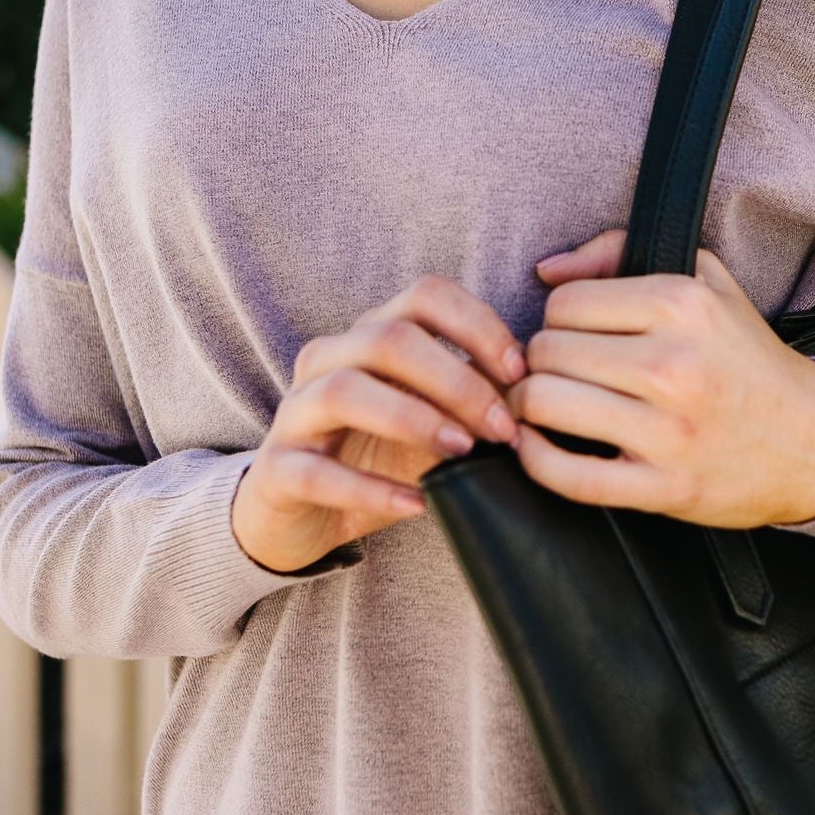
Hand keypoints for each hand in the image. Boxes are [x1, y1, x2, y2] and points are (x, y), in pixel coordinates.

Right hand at [233, 277, 524, 575]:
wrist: (301, 518)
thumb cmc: (378, 459)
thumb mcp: (432, 424)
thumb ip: (474, 401)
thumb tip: (539, 393)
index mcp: (368, 337)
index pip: (425, 296)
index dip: (477, 325)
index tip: (520, 372)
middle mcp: (327, 361)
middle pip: (389, 340)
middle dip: (456, 382)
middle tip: (502, 429)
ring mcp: (295, 413)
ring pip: (345, 391)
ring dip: (413, 420)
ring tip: (460, 453)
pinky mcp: (275, 470)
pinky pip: (317, 472)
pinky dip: (370, 489)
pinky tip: (416, 504)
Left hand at [517, 229, 814, 527]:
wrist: (814, 442)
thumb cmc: (747, 359)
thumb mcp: (705, 282)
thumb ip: (620, 253)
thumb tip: (548, 270)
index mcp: (683, 305)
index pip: (564, 302)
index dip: (559, 319)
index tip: (576, 336)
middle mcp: (674, 364)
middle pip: (547, 351)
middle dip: (541, 362)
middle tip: (561, 373)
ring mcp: (668, 431)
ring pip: (545, 403)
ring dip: (531, 406)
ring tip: (547, 406)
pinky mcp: (664, 487)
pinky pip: (567, 475)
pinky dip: (537, 459)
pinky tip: (540, 446)